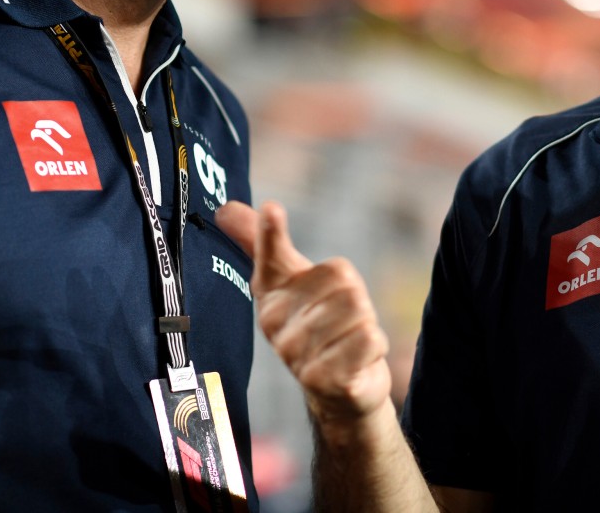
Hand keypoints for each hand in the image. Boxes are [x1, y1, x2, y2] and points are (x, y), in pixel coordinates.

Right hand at [215, 200, 393, 430]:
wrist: (338, 390)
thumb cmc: (317, 326)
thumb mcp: (295, 283)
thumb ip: (268, 245)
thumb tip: (225, 208)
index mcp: (270, 296)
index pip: (272, 257)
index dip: (271, 232)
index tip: (272, 209)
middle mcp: (277, 325)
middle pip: (343, 280)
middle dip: (354, 298)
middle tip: (341, 321)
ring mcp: (299, 356)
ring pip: (358, 308)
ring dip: (365, 324)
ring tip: (348, 340)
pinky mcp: (327, 380)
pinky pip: (371, 338)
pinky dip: (375, 345)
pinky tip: (357, 359)